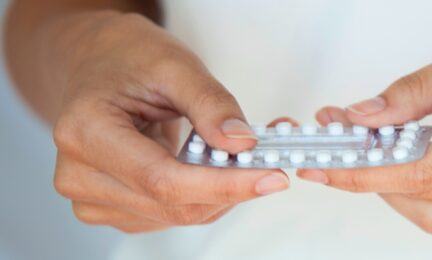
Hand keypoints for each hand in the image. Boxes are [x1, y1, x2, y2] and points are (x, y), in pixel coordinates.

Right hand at [52, 12, 288, 232]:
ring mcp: (92, 198)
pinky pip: (173, 214)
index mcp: (85, 132)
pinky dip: (205, 195)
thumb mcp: (174, 65)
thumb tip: (241, 143)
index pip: (162, 180)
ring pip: (179, 215)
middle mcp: (79, 175)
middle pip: (173, 205)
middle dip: (231, 188)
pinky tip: (215, 168)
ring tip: (242, 157)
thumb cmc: (127, 58)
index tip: (270, 178)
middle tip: (272, 164)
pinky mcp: (112, 207)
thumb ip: (211, 104)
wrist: (98, 64)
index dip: (222, 184)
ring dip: (222, 192)